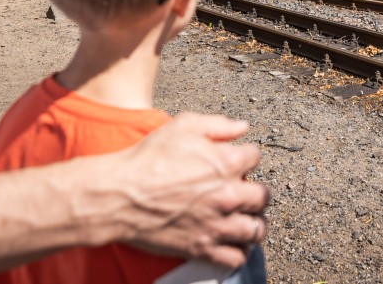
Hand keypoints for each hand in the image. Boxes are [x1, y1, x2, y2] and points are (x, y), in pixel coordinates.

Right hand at [71, 112, 268, 268]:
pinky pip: (235, 258)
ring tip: (245, 219)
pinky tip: (232, 242)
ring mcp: (217, 224)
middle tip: (244, 191)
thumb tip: (242, 127)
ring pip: (255, 230)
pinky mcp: (203, 248)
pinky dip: (238, 252)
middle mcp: (228, 195)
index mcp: (227, 163)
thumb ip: (218, 124)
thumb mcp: (183, 126)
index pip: (256, 157)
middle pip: (263, 196)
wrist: (119, 196)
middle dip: (256, 191)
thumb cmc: (147, 159)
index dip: (247, 156)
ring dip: (253, 223)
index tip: (238, 160)